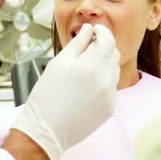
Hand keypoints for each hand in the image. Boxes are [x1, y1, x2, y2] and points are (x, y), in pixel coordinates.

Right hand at [11, 23, 119, 159]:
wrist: (46, 129)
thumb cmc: (47, 95)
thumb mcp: (58, 63)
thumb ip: (77, 43)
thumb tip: (88, 30)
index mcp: (92, 65)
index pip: (108, 40)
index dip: (102, 32)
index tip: (95, 31)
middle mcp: (105, 79)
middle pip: (114, 54)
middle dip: (103, 48)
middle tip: (88, 50)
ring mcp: (110, 95)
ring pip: (114, 71)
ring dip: (104, 65)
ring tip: (84, 71)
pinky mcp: (109, 108)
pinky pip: (111, 88)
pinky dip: (102, 83)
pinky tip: (85, 89)